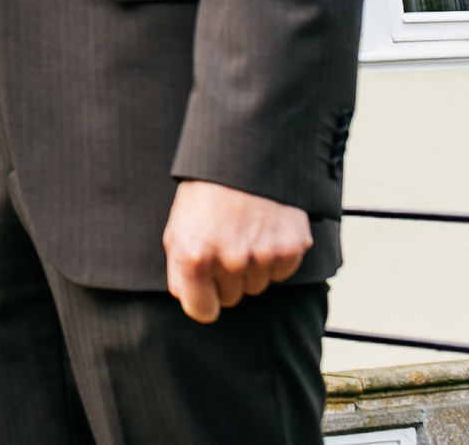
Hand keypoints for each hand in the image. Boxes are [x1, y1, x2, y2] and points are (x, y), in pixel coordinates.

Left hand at [162, 179, 311, 322]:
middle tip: (223, 244)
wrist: (243, 157)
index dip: (203, 302)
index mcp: (195, 255)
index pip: (201, 310)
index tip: (205, 294)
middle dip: (226, 278)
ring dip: (251, 268)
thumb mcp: (178, 226)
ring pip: (256, 286)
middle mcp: (230, 260)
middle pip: (231, 298)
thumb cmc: (205, 192)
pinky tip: (263, 231)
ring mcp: (263, 255)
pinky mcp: (291, 248)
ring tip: (242, 233)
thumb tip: (187, 298)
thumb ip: (179, 268)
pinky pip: (281, 272)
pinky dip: (275, 258)